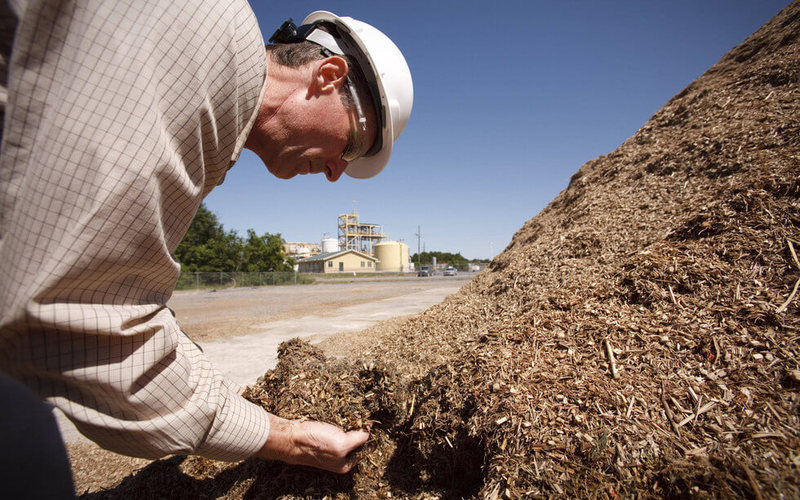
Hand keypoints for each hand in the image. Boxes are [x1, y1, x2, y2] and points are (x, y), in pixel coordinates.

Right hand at [255, 413, 369, 473]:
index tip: (369, 421)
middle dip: (357, 427)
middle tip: (359, 414)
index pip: (364, 448)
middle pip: (355, 439)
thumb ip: (359, 439)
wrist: (290, 436)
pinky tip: (338, 412)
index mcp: (345, 464)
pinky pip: (335, 426)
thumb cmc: (314, 443)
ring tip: (349, 411)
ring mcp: (329, 446)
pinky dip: (338, 418)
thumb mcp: (341, 444)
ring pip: (345, 431)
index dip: (368, 435)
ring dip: (348, 421)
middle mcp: (338, 457)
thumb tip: (368, 431)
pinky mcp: (321, 436)